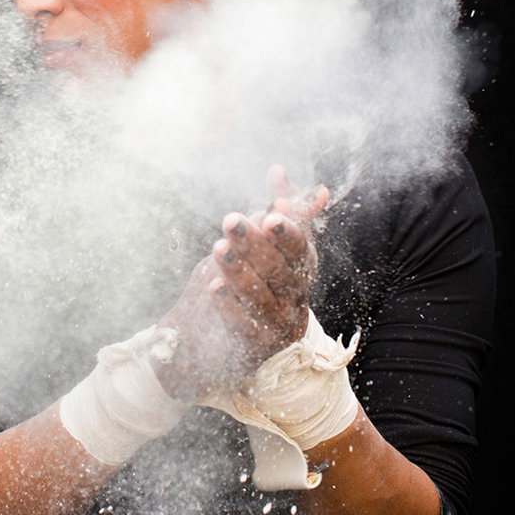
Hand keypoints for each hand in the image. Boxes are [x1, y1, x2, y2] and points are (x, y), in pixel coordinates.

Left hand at [155, 167, 328, 400]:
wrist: (240, 332)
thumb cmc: (257, 275)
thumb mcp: (268, 240)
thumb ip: (277, 207)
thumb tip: (278, 170)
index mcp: (301, 265)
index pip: (300, 248)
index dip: (287, 232)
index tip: (271, 214)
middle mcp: (294, 294)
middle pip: (279, 270)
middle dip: (255, 244)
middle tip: (231, 222)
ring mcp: (277, 321)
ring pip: (261, 296)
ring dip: (239, 271)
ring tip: (218, 249)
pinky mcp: (255, 343)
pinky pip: (243, 324)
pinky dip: (229, 306)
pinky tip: (214, 288)